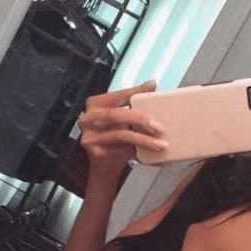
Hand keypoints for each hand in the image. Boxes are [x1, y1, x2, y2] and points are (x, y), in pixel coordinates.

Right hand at [78, 79, 167, 195]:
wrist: (104, 166)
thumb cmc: (114, 138)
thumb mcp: (122, 118)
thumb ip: (132, 103)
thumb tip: (152, 85)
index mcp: (96, 104)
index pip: (118, 95)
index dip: (135, 92)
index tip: (153, 90)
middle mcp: (89, 118)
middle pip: (117, 114)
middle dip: (140, 119)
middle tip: (159, 126)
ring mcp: (91, 136)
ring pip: (121, 135)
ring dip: (144, 140)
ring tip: (161, 144)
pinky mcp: (97, 152)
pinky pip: (124, 151)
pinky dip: (142, 155)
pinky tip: (154, 158)